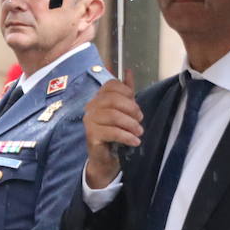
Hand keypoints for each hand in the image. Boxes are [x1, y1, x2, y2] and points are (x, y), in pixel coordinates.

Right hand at [82, 69, 141, 188]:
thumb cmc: (114, 132)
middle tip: (140, 120)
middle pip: (112, 99)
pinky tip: (134, 141)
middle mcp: (91, 106)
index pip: (110, 85)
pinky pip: (112, 132)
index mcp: (98, 98)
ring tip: (139, 132)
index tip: (135, 104)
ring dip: (131, 124)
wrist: (105, 158)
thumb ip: (126, 91)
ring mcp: (89, 120)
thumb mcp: (123, 110)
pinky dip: (126, 136)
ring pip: (113, 116)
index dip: (126, 92)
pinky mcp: (91, 134)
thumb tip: (128, 71)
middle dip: (131, 109)